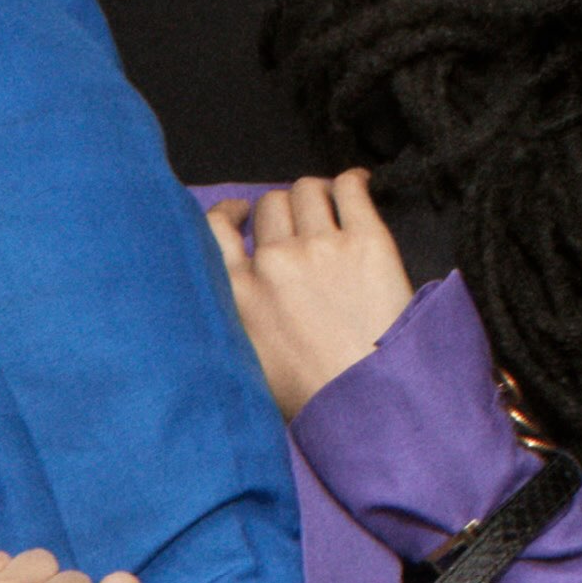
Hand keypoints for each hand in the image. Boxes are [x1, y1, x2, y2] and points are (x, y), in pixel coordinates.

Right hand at [210, 171, 420, 422]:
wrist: (364, 401)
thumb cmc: (306, 396)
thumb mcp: (245, 364)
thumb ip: (235, 318)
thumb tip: (237, 289)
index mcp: (238, 294)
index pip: (216, 227)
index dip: (232, 212)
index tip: (244, 214)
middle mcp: (273, 262)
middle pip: (270, 204)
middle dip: (282, 213)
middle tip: (298, 229)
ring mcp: (320, 247)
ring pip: (306, 190)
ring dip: (315, 197)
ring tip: (328, 212)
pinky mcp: (365, 240)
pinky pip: (350, 186)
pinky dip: (352, 181)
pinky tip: (357, 189)